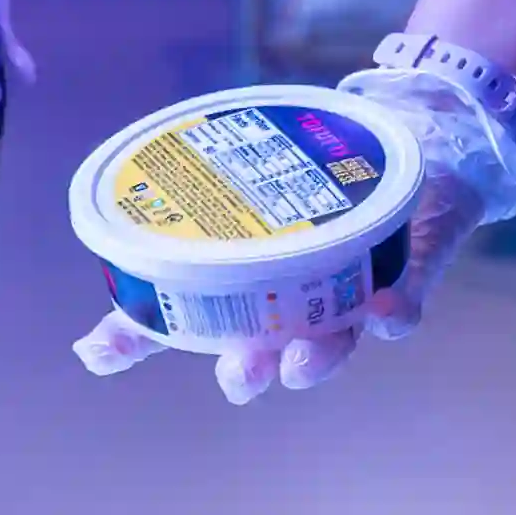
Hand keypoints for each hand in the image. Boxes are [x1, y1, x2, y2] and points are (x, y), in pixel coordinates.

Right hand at [72, 34, 515, 398]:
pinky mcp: (411, 269)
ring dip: (319, 358)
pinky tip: (386, 310)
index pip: (185, 315)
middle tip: (236, 371)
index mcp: (248, 282)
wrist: (418, 143)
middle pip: (269, 352)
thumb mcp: (259, 182)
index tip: (97, 351)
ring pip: (337, 339)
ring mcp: (356, 287)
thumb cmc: (325, 183)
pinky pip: (407, 301)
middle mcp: (299, 300)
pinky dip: (397, 313)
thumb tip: (125, 205)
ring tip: (299, 364)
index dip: (140, 340)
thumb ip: (205, 200)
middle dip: (250, 372)